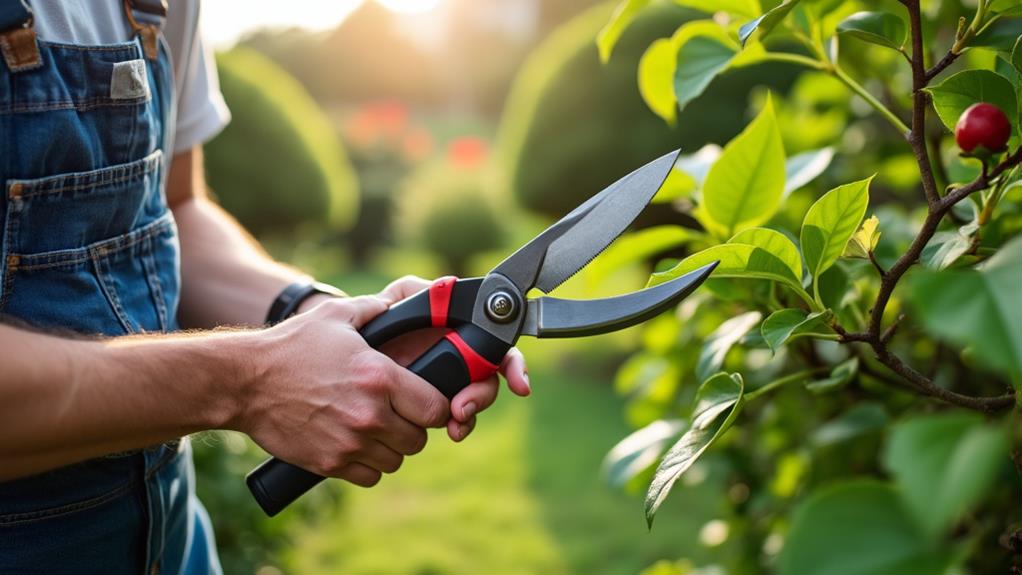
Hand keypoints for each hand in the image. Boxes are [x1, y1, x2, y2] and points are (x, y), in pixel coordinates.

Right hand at [236, 296, 449, 486]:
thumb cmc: (291, 345)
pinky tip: (356, 445)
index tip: (425, 402)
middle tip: (396, 414)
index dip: (435, 406)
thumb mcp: (335, 315)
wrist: (245, 382)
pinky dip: (368, 465)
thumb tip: (396, 304)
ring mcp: (350, 442)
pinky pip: (370, 476)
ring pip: (395, 461)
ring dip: (390, 448)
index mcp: (380, 377)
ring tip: (374, 429)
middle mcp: (370, 414)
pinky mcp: (330, 463)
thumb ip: (373, 308)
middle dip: (412, 427)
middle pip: (418, 439)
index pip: (436, 408)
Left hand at [374, 276, 530, 442]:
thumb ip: (416, 291)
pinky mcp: (426, 409)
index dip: (512, 365)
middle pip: (488, 379)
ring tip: (455, 423)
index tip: (518, 384)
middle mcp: (456, 359)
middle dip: (483, 396)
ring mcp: (443, 387)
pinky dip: (456, 426)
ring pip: (473, 403)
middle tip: (463, 408)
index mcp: (455, 333)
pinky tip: (451, 430)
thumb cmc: (369, 325)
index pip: (494, 346)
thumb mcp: (391, 301)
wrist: (341, 361)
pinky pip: (450, 421)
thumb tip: (446, 288)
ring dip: (470, 414)